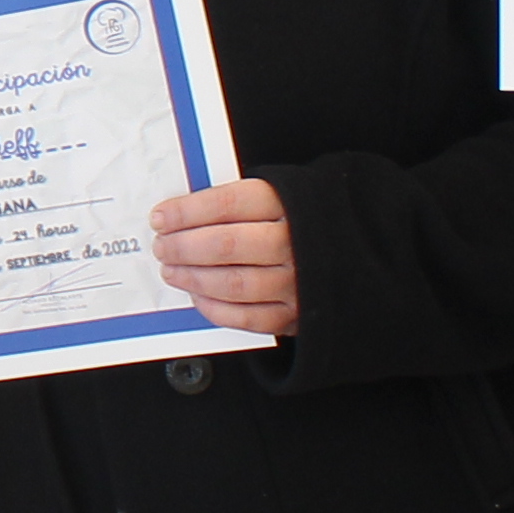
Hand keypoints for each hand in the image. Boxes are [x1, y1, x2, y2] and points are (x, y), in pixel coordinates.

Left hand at [147, 179, 298, 334]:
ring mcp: (297, 282)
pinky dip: (215, 309)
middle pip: (226, 244)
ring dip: (193, 278)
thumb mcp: (280, 195)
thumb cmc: (302, 220)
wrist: (353, 251)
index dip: (186, 212)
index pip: (227, 205)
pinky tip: (198, 296)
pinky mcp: (296, 314)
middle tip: (162, 246)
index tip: (161, 217)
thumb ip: (235, 204)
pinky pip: (247, 317)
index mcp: (289, 204)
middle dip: (183, 247)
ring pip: (233, 283)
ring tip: (172, 270)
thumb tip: (179, 215)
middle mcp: (295, 243)